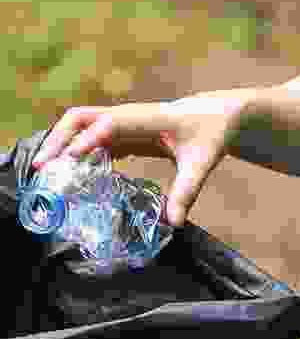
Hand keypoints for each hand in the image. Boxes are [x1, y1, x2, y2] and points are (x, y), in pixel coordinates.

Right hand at [31, 89, 253, 226]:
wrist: (217, 116)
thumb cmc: (211, 134)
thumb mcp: (202, 164)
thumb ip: (187, 192)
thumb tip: (174, 223)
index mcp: (145, 118)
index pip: (110, 124)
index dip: (89, 139)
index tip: (70, 159)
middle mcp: (128, 116)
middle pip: (81, 118)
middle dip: (59, 138)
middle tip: (42, 166)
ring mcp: (122, 123)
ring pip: (80, 126)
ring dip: (61, 144)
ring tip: (46, 171)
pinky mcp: (123, 133)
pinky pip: (91, 140)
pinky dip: (76, 152)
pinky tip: (69, 174)